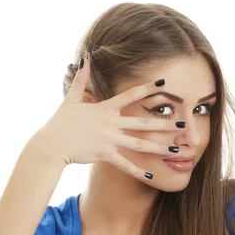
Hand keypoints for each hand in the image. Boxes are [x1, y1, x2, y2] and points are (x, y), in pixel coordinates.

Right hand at [34, 57, 184, 179]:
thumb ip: (81, 80)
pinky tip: (152, 175)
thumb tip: (84, 59)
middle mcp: (110, 122)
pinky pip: (125, 164)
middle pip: (142, 122)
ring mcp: (109, 139)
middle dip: (164, 123)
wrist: (51, 144)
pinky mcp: (105, 154)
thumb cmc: (60, 123)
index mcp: (105, 108)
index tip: (163, 84)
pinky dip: (138, 170)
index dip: (147, 89)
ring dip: (159, 146)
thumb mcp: (71, 99)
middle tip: (183, 123)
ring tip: (175, 149)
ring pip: (139, 143)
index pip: (130, 96)